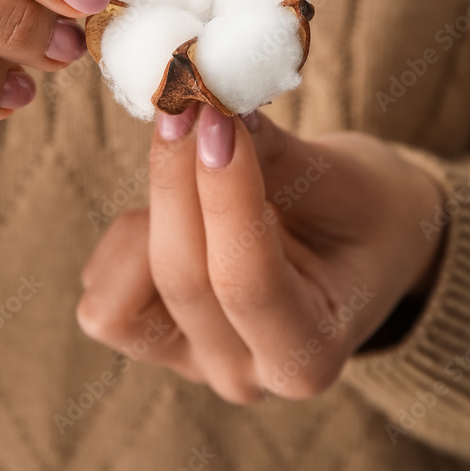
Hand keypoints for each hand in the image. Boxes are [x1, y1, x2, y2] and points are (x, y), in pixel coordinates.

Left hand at [77, 104, 444, 403]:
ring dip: (150, 216)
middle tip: (185, 96)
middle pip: (181, 279)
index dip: (222, 192)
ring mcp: (190, 361)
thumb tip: (209, 107)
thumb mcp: (342, 181)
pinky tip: (177, 211)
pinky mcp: (151, 338)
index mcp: (309, 354)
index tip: (215, 114)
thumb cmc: (364, 213)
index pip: (246, 280)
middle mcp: (244, 374)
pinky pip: (104, 291)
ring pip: (124, 294)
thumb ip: (271, 152)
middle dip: (175, 179)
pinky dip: (129, 239)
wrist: (362, 245)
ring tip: (200, 174)